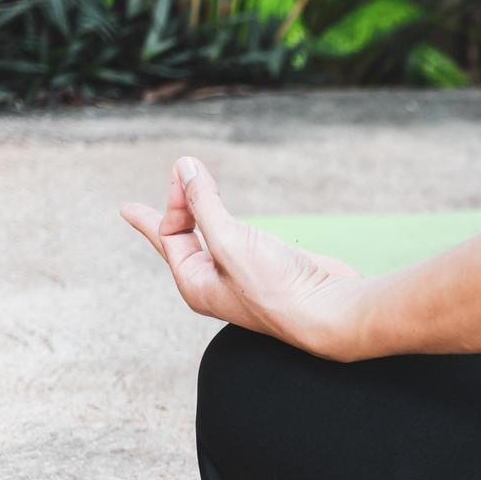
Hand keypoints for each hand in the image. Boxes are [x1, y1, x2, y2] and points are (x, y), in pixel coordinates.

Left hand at [121, 156, 368, 359]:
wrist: (328, 311)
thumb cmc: (276, 287)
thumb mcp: (229, 240)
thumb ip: (204, 203)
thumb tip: (184, 167)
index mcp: (196, 284)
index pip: (170, 236)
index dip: (174, 200)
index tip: (185, 170)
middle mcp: (216, 283)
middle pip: (184, 240)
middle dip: (175, 210)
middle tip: (152, 193)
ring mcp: (246, 277)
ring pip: (214, 238)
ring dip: (204, 215)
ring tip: (190, 201)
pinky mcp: (274, 267)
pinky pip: (243, 239)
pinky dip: (235, 223)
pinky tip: (235, 223)